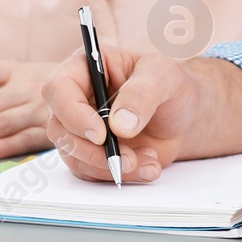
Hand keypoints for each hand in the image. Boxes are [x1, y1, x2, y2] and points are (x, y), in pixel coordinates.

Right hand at [41, 48, 208, 183]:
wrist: (183, 117)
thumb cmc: (170, 87)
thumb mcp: (164, 77)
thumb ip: (142, 94)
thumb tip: (119, 124)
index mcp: (87, 67)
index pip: (58, 89)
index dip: (73, 113)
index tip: (101, 134)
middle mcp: (77, 97)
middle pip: (58, 128)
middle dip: (93, 151)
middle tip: (128, 158)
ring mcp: (80, 127)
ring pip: (73, 155)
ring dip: (109, 166)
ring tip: (148, 159)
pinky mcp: (89, 153)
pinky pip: (89, 171)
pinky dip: (119, 174)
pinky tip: (147, 166)